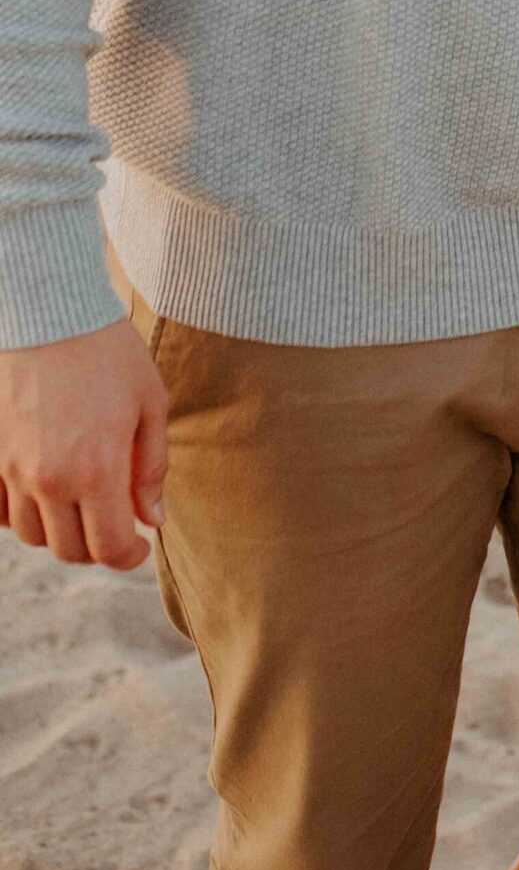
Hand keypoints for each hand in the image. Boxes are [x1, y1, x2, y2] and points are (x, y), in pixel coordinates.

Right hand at [0, 321, 168, 569]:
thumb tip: (153, 518)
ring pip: (32, 535)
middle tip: (115, 525)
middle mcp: (49, 479)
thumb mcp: (150, 402)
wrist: (50, 312)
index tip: (139, 544)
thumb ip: (151, 467)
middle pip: (67, 550)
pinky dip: (22, 514)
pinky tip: (45, 494)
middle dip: (97, 547)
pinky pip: (0, 510)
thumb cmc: (109, 352)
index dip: (128, 557)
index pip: (108, 548)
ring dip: (60, 531)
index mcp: (96, 469)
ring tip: (83, 505)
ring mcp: (13, 469)